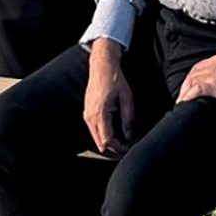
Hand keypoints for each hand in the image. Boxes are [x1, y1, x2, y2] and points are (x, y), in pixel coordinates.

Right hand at [83, 41, 135, 155]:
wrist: (102, 66)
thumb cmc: (115, 79)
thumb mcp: (127, 97)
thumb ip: (128, 117)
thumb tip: (129, 134)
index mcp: (101, 112)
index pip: (107, 139)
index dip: (118, 147)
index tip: (127, 148)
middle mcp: (91, 116)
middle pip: (100, 142)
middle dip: (112, 148)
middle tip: (125, 149)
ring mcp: (87, 114)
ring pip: (95, 137)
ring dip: (107, 143)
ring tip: (121, 143)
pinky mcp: (87, 112)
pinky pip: (93, 129)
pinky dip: (102, 135)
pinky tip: (112, 134)